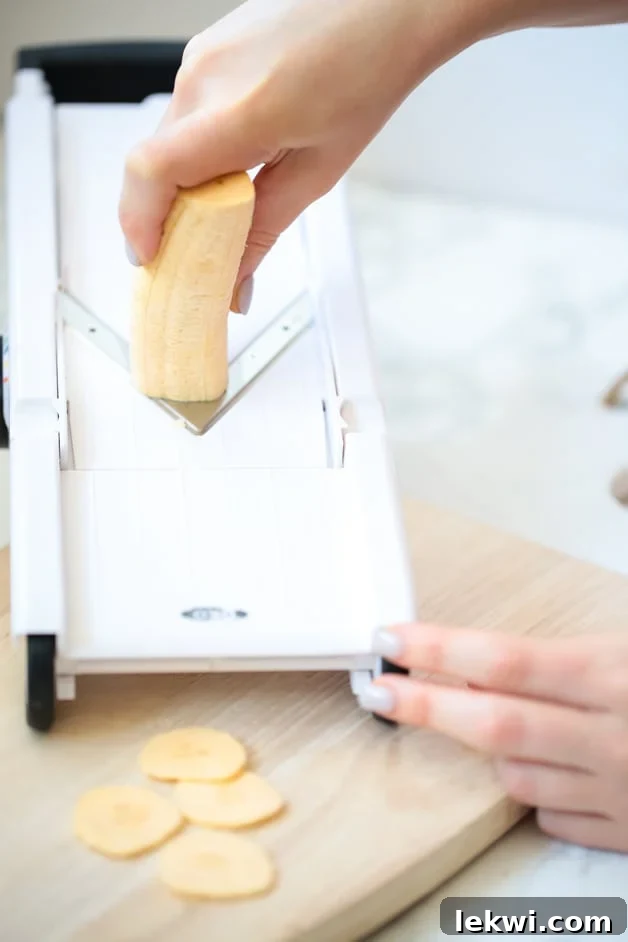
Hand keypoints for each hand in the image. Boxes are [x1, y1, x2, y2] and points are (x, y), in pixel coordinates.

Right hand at [118, 0, 490, 309]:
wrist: (385, 7)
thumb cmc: (367, 72)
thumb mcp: (318, 171)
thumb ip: (265, 229)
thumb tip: (234, 279)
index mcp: (239, 111)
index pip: (151, 171)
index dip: (138, 223)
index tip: (152, 257)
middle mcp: (206, 76)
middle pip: (154, 165)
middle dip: (165, 217)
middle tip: (192, 254)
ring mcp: (200, 56)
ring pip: (167, 140)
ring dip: (184, 183)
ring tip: (224, 208)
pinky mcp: (205, 49)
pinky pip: (184, 114)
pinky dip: (196, 150)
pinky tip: (232, 163)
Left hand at [360, 623, 627, 850]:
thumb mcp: (619, 650)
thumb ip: (552, 662)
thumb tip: (477, 670)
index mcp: (608, 676)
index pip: (503, 661)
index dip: (438, 649)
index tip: (392, 639)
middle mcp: (609, 737)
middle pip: (494, 724)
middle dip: (426, 706)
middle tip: (379, 691)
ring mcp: (617, 788)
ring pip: (515, 778)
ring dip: (491, 751)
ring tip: (505, 720)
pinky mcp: (626, 828)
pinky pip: (551, 817)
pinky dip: (536, 793)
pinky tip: (548, 767)